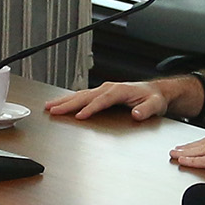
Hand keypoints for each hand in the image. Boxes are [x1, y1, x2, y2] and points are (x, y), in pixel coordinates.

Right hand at [47, 79, 174, 122]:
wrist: (155, 93)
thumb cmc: (153, 98)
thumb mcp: (154, 105)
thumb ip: (145, 110)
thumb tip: (136, 114)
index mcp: (120, 90)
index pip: (102, 100)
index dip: (90, 108)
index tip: (80, 116)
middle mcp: (109, 88)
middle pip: (85, 96)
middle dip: (68, 103)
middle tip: (53, 110)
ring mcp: (103, 90)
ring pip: (80, 95)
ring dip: (64, 101)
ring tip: (50, 107)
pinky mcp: (101, 93)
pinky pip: (83, 96)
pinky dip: (70, 100)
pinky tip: (61, 104)